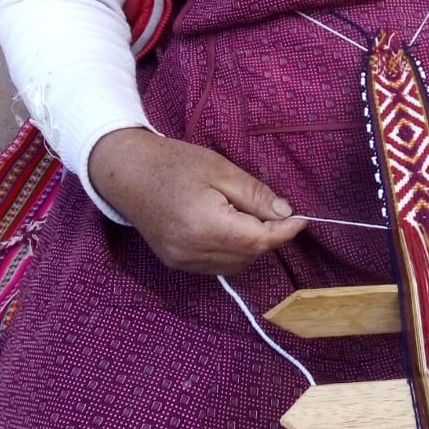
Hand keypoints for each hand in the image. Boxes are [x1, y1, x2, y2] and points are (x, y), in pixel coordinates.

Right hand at [88, 128, 306, 274]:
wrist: (126, 172)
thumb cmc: (174, 163)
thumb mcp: (219, 169)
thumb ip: (254, 194)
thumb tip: (285, 213)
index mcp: (204, 226)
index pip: (257, 241)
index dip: (284, 232)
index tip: (301, 218)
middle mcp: (192, 252)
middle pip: (248, 255)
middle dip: (269, 236)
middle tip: (276, 211)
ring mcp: (182, 262)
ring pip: (235, 265)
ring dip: (252, 246)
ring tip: (250, 217)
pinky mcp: (176, 263)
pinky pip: (217, 266)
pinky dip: (233, 252)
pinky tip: (231, 228)